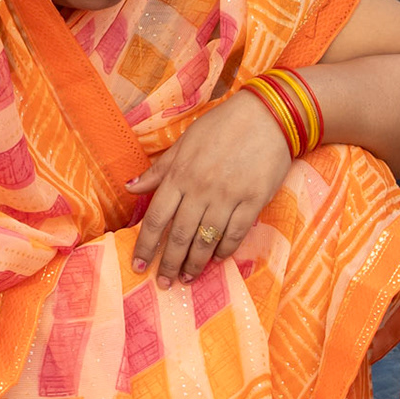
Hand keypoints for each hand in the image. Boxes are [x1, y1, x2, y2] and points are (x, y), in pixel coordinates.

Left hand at [128, 90, 293, 283]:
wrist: (268, 115)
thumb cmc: (222, 126)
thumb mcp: (185, 142)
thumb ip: (160, 169)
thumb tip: (131, 187)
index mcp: (180, 174)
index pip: (156, 218)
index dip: (146, 245)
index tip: (139, 266)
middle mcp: (201, 189)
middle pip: (179, 235)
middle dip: (169, 263)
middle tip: (164, 282)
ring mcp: (228, 196)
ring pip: (206, 240)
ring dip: (195, 263)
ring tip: (188, 278)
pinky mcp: (253, 201)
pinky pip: (235, 234)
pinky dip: (224, 251)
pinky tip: (217, 260)